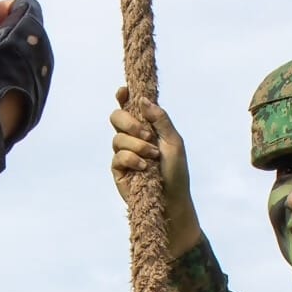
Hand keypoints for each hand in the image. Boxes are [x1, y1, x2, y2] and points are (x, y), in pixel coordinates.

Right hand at [0, 0, 51, 178]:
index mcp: (30, 31)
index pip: (24, 5)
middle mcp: (43, 57)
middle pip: (27, 33)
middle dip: (2, 31)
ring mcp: (41, 86)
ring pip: (25, 61)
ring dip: (4, 57)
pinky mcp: (35, 109)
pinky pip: (23, 85)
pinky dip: (7, 80)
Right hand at [109, 89, 199, 256]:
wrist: (172, 200)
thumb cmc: (176, 172)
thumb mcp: (174, 142)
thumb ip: (160, 120)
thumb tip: (142, 100)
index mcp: (146, 127)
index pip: (130, 107)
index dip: (123, 97)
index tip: (123, 91)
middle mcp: (132, 138)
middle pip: (116, 118)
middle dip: (129, 122)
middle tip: (146, 134)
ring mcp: (123, 153)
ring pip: (118, 138)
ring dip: (137, 146)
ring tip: (153, 157)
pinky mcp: (118, 169)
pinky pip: (118, 156)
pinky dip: (132, 159)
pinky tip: (144, 168)